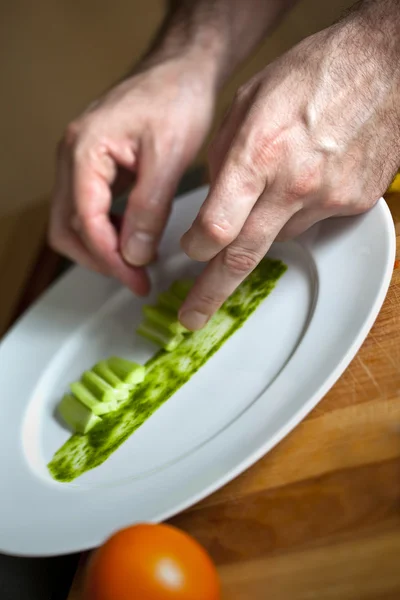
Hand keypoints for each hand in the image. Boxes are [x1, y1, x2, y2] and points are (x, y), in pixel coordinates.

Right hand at [49, 58, 214, 294]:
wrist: (180, 71)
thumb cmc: (176, 100)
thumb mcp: (169, 157)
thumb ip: (149, 209)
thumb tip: (133, 254)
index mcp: (85, 150)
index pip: (85, 221)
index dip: (110, 258)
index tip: (137, 280)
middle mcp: (72, 156)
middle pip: (66, 228)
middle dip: (100, 259)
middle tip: (136, 280)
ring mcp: (78, 161)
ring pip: (73, 221)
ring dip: (101, 248)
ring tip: (137, 264)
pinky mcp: (92, 166)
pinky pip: (87, 208)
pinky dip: (106, 231)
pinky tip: (133, 239)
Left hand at [179, 18, 399, 329]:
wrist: (384, 64)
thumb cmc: (314, 71)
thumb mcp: (248, 101)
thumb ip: (223, 156)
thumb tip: (212, 198)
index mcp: (258, 154)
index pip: (216, 228)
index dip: (195, 247)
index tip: (190, 249)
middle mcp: (294, 184)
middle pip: (242, 257)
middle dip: (211, 293)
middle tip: (192, 317)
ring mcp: (328, 197)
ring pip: (279, 238)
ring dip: (262, 230)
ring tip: (271, 193)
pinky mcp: (354, 203)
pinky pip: (312, 223)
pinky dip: (297, 213)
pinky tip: (302, 183)